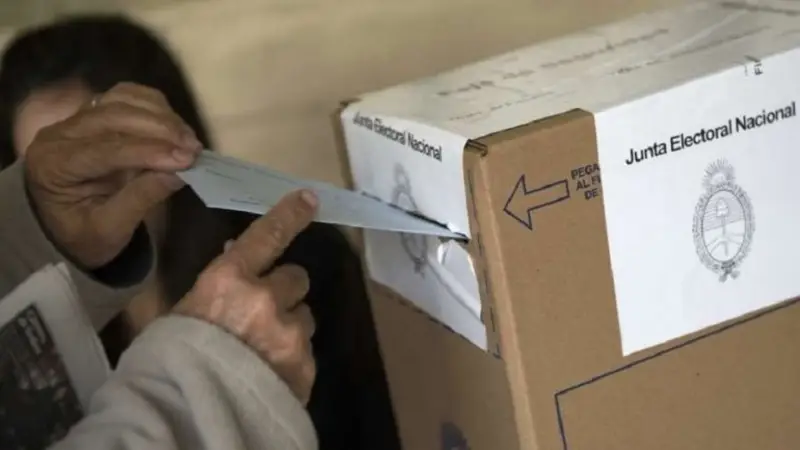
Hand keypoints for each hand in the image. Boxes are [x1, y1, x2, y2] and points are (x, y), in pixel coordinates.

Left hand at [24, 82, 201, 268]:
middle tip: (195, 149)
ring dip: (161, 115)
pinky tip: (176, 127)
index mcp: (53, 165)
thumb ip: (140, 200)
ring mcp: (76, 118)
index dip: (150, 152)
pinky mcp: (96, 112)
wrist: (64, 227)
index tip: (188, 160)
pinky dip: (155, 106)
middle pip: (114, 116)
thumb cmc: (84, 234)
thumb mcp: (109, 231)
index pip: (106, 149)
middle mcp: (59, 133)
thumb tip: (180, 173)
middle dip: (160, 130)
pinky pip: (127, 95)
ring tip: (189, 140)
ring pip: (122, 99)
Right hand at [175, 190, 318, 403]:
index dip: (290, 215)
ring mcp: (289, 334)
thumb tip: (242, 249)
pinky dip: (292, 360)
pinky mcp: (304, 366)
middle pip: (296, 278)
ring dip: (290, 326)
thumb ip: (221, 281)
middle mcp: (266, 300)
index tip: (310, 200)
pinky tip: (270, 374)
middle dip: (285, 290)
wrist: (186, 414)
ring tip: (263, 350)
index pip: (268, 235)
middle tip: (265, 311)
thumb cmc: (172, 358)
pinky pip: (305, 352)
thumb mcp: (187, 309)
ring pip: (304, 317)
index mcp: (230, 279)